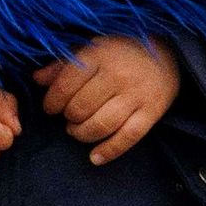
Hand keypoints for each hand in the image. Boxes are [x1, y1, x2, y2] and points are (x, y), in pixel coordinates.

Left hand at [33, 37, 177, 163]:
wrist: (168, 53)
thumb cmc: (121, 51)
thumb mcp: (91, 47)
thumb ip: (63, 64)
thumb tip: (37, 79)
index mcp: (99, 54)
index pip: (66, 85)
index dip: (52, 101)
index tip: (51, 107)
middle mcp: (118, 75)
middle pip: (81, 108)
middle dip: (68, 118)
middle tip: (68, 118)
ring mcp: (136, 95)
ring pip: (101, 125)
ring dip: (82, 134)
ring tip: (77, 132)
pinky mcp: (151, 112)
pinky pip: (128, 138)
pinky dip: (109, 151)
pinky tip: (95, 158)